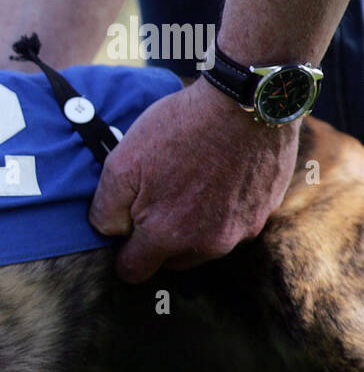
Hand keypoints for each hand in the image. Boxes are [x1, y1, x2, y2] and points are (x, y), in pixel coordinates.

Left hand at [88, 77, 300, 282]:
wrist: (245, 99)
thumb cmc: (178, 129)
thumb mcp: (121, 164)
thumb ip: (106, 211)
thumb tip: (110, 233)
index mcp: (168, 236)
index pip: (134, 271)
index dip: (123, 253)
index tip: (125, 230)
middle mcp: (209, 244)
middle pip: (171, 260)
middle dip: (158, 239)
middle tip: (156, 196)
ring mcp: (242, 230)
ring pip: (203, 244)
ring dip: (192, 225)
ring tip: (187, 183)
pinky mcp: (264, 211)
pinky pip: (233, 223)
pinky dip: (221, 208)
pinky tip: (216, 175)